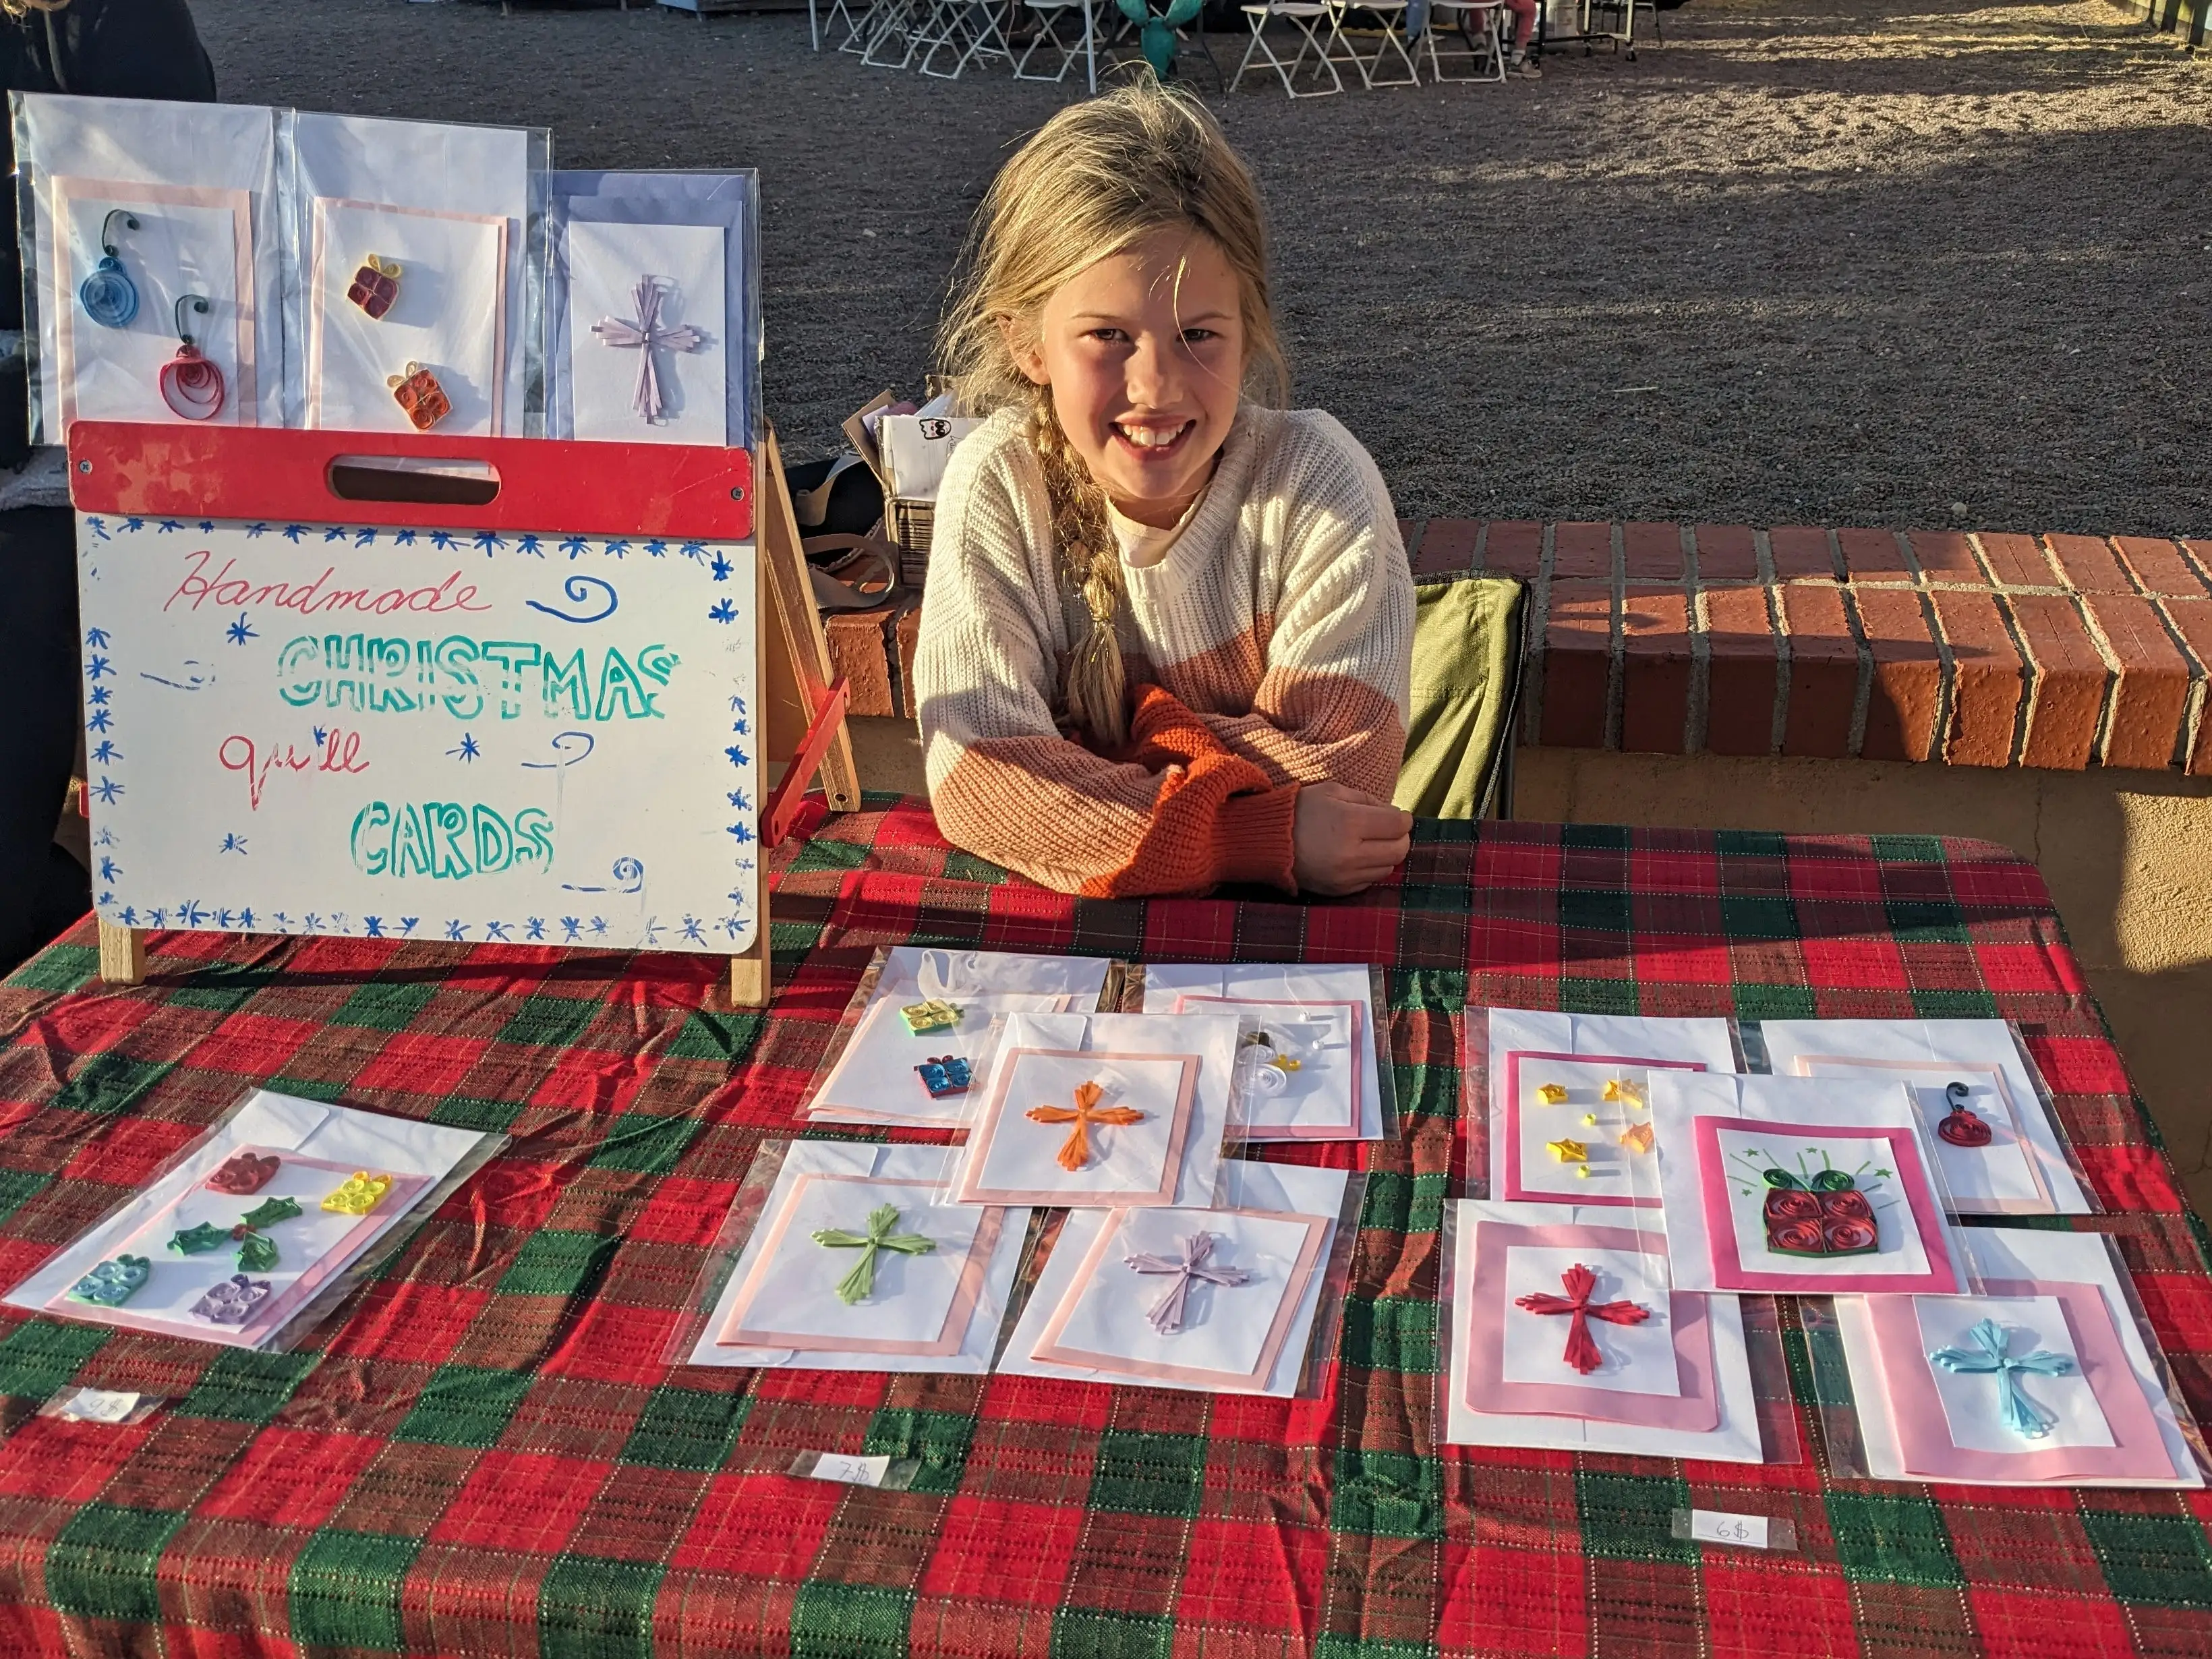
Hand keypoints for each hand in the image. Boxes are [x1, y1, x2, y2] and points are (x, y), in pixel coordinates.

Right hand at [1292, 781, 1412, 895]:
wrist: (1266, 841)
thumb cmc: (1299, 810)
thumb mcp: (1332, 791)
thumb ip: (1367, 800)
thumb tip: (1395, 814)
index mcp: (1349, 823)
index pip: (1398, 825)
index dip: (1403, 818)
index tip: (1397, 816)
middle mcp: (1350, 854)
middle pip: (1399, 850)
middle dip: (1400, 838)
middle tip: (1389, 829)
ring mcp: (1344, 876)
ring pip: (1387, 868)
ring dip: (1386, 854)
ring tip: (1370, 842)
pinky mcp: (1338, 890)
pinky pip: (1369, 881)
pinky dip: (1370, 869)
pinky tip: (1356, 857)